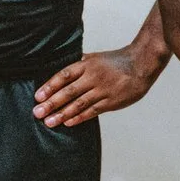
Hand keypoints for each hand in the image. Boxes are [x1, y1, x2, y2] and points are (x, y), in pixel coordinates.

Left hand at [34, 43, 160, 128]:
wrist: (142, 64)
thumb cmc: (117, 61)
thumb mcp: (96, 58)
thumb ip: (79, 65)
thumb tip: (61, 73)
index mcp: (87, 65)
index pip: (64, 76)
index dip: (50, 86)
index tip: (38, 96)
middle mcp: (93, 77)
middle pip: (68, 91)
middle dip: (51, 103)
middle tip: (37, 112)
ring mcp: (102, 90)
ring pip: (79, 103)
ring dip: (62, 114)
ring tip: (49, 122)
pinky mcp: (111, 101)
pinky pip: (93, 111)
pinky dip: (80, 117)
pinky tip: (68, 122)